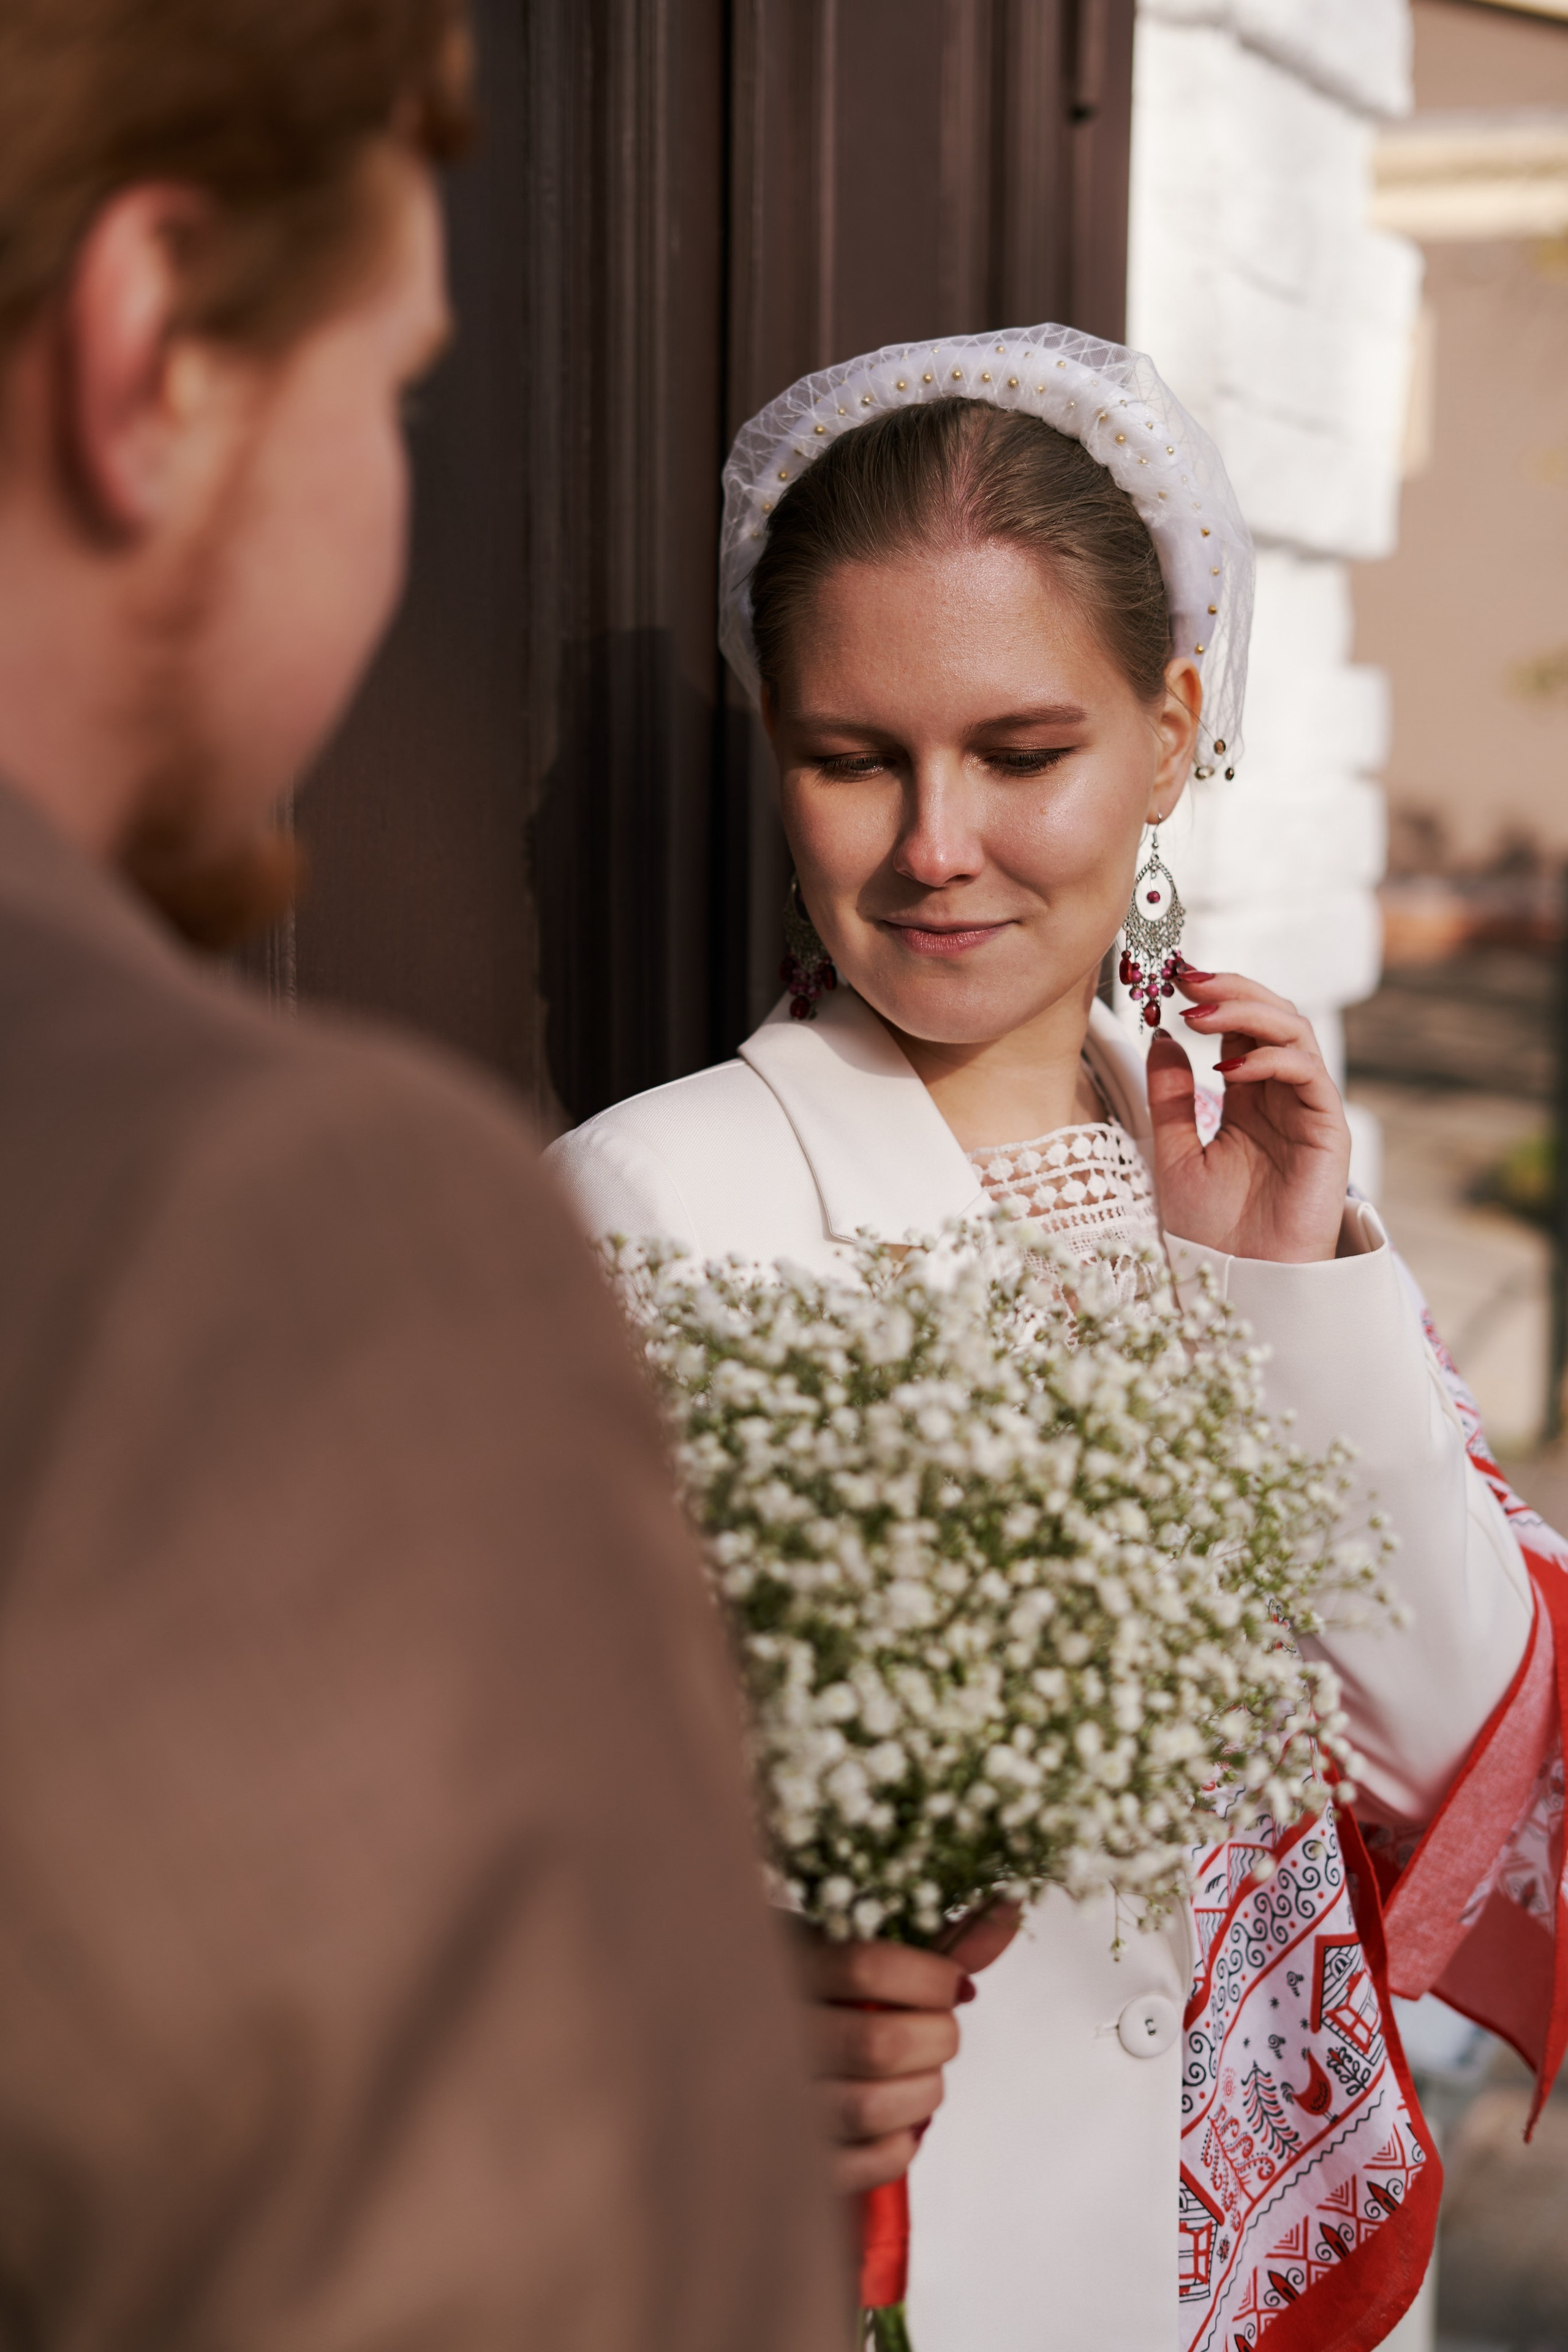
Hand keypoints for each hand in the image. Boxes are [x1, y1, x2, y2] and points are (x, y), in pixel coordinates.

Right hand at [794, 1902, 1019, 2193]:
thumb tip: (1011, 1906)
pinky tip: (900, 2122)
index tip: (952, 1984)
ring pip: (868, 2108)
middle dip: (938, 2040)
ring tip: (923, 2076)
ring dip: (923, 2094)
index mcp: (784, 1961)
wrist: (731, 2034)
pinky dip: (898, 2148)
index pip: (866, 1968)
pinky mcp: (785, 2158)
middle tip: (940, 2032)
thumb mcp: (851, 1941)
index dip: (930, 1979)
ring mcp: (770, 2098)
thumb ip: (933, 1935)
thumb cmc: (809, 1982)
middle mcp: (769, 2029)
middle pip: (879, 2043)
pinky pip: (854, 2167)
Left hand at [1146, 969, 1349, 1264]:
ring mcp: (1307, 1110)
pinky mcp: (1328, 1132)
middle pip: (1271, 1016)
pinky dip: (1271, 1059)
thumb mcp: (1173, 1153)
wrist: (1240, 1284)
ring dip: (1248, 1011)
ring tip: (1198, 1010)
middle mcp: (1280, 1096)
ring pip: (1294, 1033)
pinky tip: (1230, 1063)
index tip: (1169, 975)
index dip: (1210, 994)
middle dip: (1230, 988)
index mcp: (1247, 1097)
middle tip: (1186, 978)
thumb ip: (1170, 1097)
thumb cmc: (1211, 1231)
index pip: (1237, 1025)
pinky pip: (1309, 1076)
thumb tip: (1161, 1036)